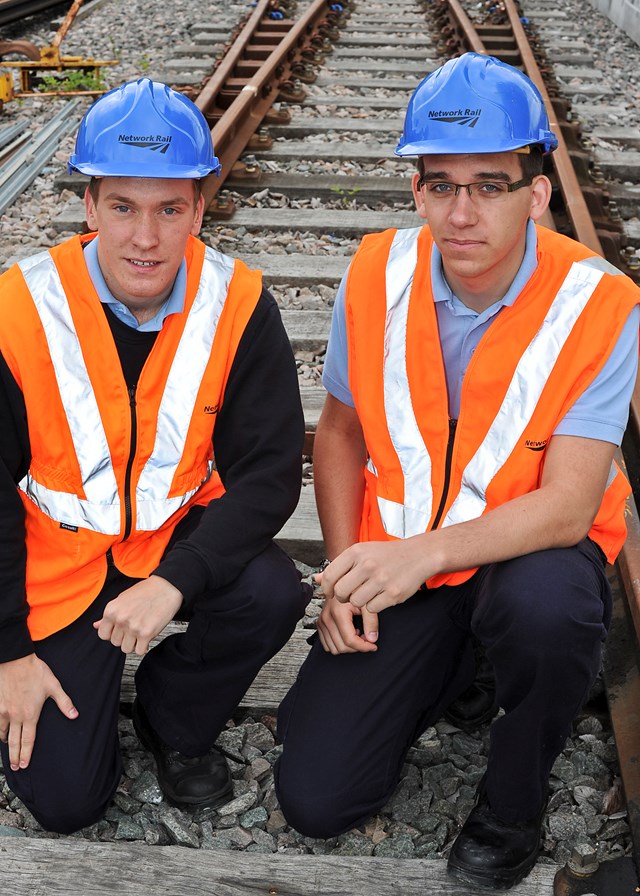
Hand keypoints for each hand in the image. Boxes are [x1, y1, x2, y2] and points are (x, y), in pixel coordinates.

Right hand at [0, 654, 77, 770]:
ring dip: (6, 743)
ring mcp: (4, 710)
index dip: (26, 754)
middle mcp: (15, 716)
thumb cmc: (35, 671)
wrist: (15, 660)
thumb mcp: (54, 686)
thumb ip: (64, 703)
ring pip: (2, 732)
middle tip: (15, 767)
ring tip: (8, 750)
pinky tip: (0, 732)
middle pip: (14, 741)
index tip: (24, 765)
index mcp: (30, 714)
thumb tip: (75, 715)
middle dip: (14, 756)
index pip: (28, 740)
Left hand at [93, 575, 182, 655]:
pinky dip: (144, 646)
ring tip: (140, 632)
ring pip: (126, 649)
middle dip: (124, 637)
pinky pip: (140, 651)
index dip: (112, 633)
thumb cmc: (146, 591)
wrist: (166, 588)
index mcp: (111, 610)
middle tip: (134, 627)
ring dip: (134, 643)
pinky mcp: (146, 634)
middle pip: (115, 642)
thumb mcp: (122, 599)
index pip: (102, 634)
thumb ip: (110, 615)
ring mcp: (133, 627)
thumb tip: (96, 626)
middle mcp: (120, 619)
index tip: (120, 630)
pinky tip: (147, 637)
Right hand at [315, 583, 378, 654]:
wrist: (341, 581)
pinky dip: (338, 643)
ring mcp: (321, 621)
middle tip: (367, 638)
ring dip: (347, 646)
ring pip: (333, 648)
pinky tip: (348, 633)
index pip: (350, 641)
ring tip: (357, 634)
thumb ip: (371, 621)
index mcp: (338, 613)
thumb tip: (372, 639)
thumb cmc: (355, 589)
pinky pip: (327, 644)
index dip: (364, 647)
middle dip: (356, 647)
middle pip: (341, 647)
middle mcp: (327, 618)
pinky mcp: (319, 623)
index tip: (373, 645)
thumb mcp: (367, 603)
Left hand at [320, 540, 428, 613]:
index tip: (330, 592)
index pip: (329, 575)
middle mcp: (367, 564)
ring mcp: (381, 580)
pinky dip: (373, 606)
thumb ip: (339, 566)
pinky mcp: (392, 594)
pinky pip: (372, 609)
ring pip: (355, 602)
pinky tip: (380, 596)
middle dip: (342, 597)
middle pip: (340, 592)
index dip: (326, 588)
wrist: (420, 555)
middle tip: (350, 594)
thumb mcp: (362, 552)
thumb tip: (316, 579)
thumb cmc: (388, 554)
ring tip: (368, 593)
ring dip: (359, 601)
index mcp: (356, 552)